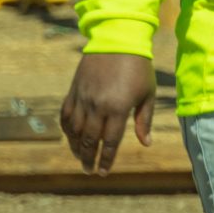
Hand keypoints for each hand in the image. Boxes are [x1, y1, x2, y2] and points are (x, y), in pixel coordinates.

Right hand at [59, 52, 155, 172]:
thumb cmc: (139, 68)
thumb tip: (146, 143)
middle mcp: (97, 106)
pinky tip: (70, 137)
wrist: (118, 40)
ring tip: (80, 157)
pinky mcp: (73, 90)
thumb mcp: (148, 94)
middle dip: (88, 158)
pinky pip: (65, 115)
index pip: (110, 141)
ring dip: (75, 146)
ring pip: (73, 130)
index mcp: (117, 108)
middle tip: (89, 170)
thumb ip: (144, 120)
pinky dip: (66, 129)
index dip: (106, 159)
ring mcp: (82, 98)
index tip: (103, 172)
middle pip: (89, 140)